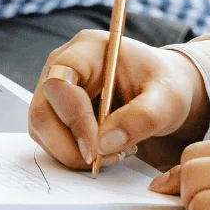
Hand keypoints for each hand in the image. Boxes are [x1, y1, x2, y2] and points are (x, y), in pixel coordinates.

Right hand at [28, 31, 209, 169]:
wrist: (162, 92)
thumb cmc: (165, 87)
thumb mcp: (168, 99)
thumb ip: (141, 117)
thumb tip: (104, 144)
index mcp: (88, 49)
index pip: (61, 82)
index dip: (75, 119)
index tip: (98, 149)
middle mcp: (62, 65)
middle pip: (43, 111)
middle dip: (70, 146)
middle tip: (105, 160)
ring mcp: (54, 89)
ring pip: (42, 130)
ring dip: (72, 153)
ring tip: (114, 153)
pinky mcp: (54, 111)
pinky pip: (49, 139)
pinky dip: (72, 154)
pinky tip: (103, 151)